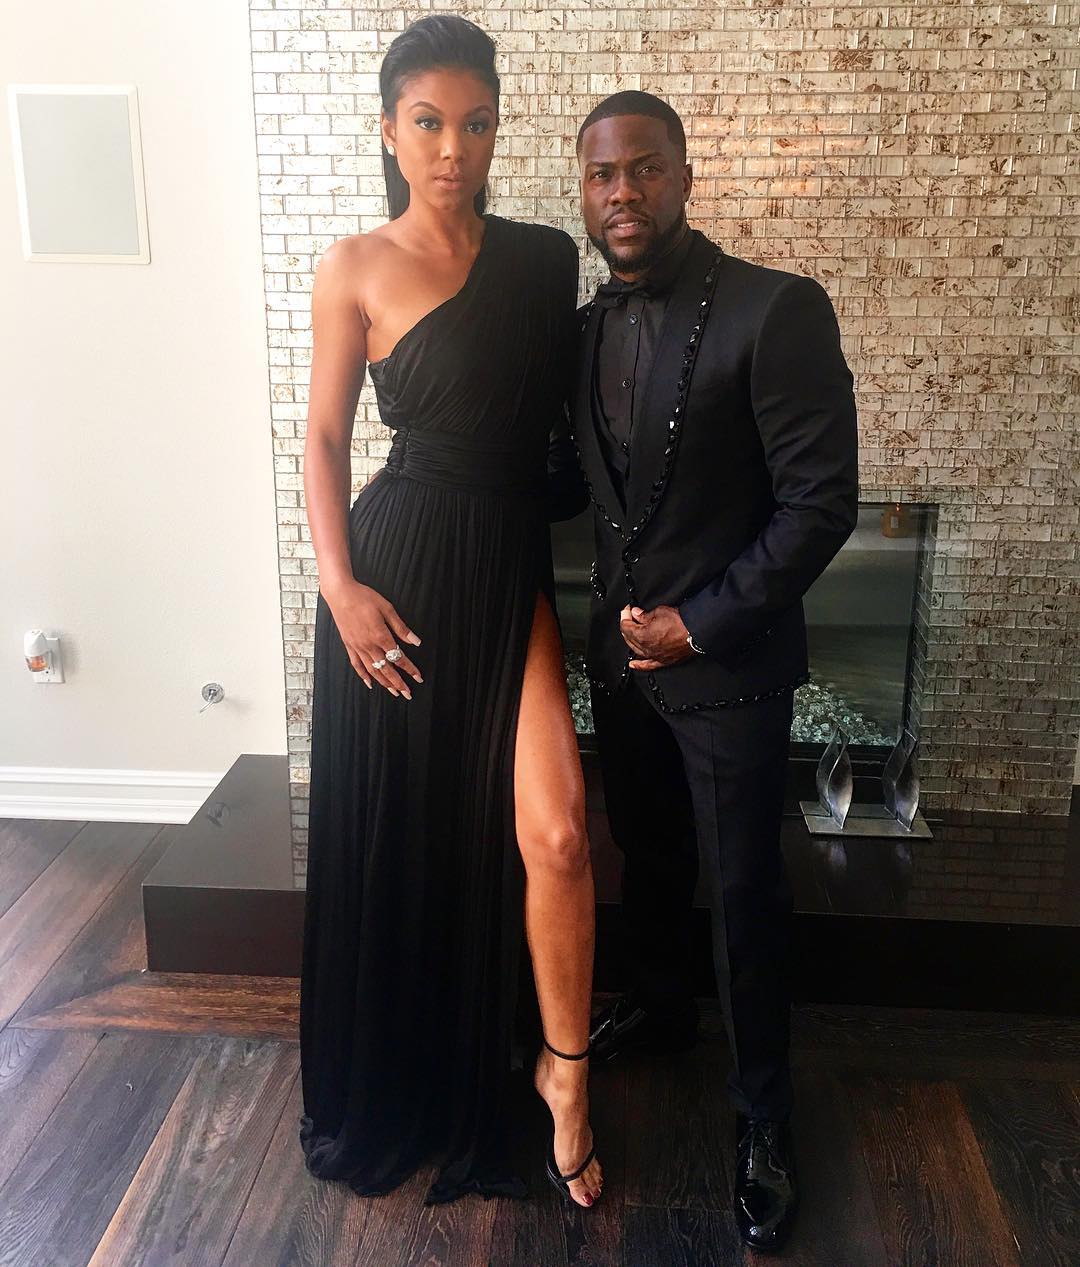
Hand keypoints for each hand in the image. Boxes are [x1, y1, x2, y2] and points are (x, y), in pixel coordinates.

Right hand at [322, 579, 422, 696]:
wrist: (340, 593)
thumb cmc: (364, 598)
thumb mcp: (387, 609)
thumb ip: (401, 628)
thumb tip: (415, 641)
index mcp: (380, 636)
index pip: (398, 658)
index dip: (410, 669)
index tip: (418, 677)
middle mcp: (368, 645)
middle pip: (386, 669)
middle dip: (399, 683)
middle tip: (408, 693)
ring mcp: (357, 647)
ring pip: (372, 670)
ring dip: (384, 683)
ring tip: (394, 692)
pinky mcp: (349, 645)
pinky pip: (357, 665)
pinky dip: (364, 676)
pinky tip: (370, 683)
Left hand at [620, 604, 694, 670]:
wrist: (698, 631)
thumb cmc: (681, 622)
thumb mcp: (659, 612)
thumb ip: (644, 615)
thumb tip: (637, 614)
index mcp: (642, 636)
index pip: (626, 626)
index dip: (625, 616)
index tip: (627, 610)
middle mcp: (646, 648)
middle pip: (629, 638)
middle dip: (627, 626)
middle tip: (629, 617)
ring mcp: (654, 656)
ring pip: (636, 650)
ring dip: (631, 641)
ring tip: (630, 633)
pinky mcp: (664, 661)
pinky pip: (648, 665)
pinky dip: (639, 665)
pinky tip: (633, 664)